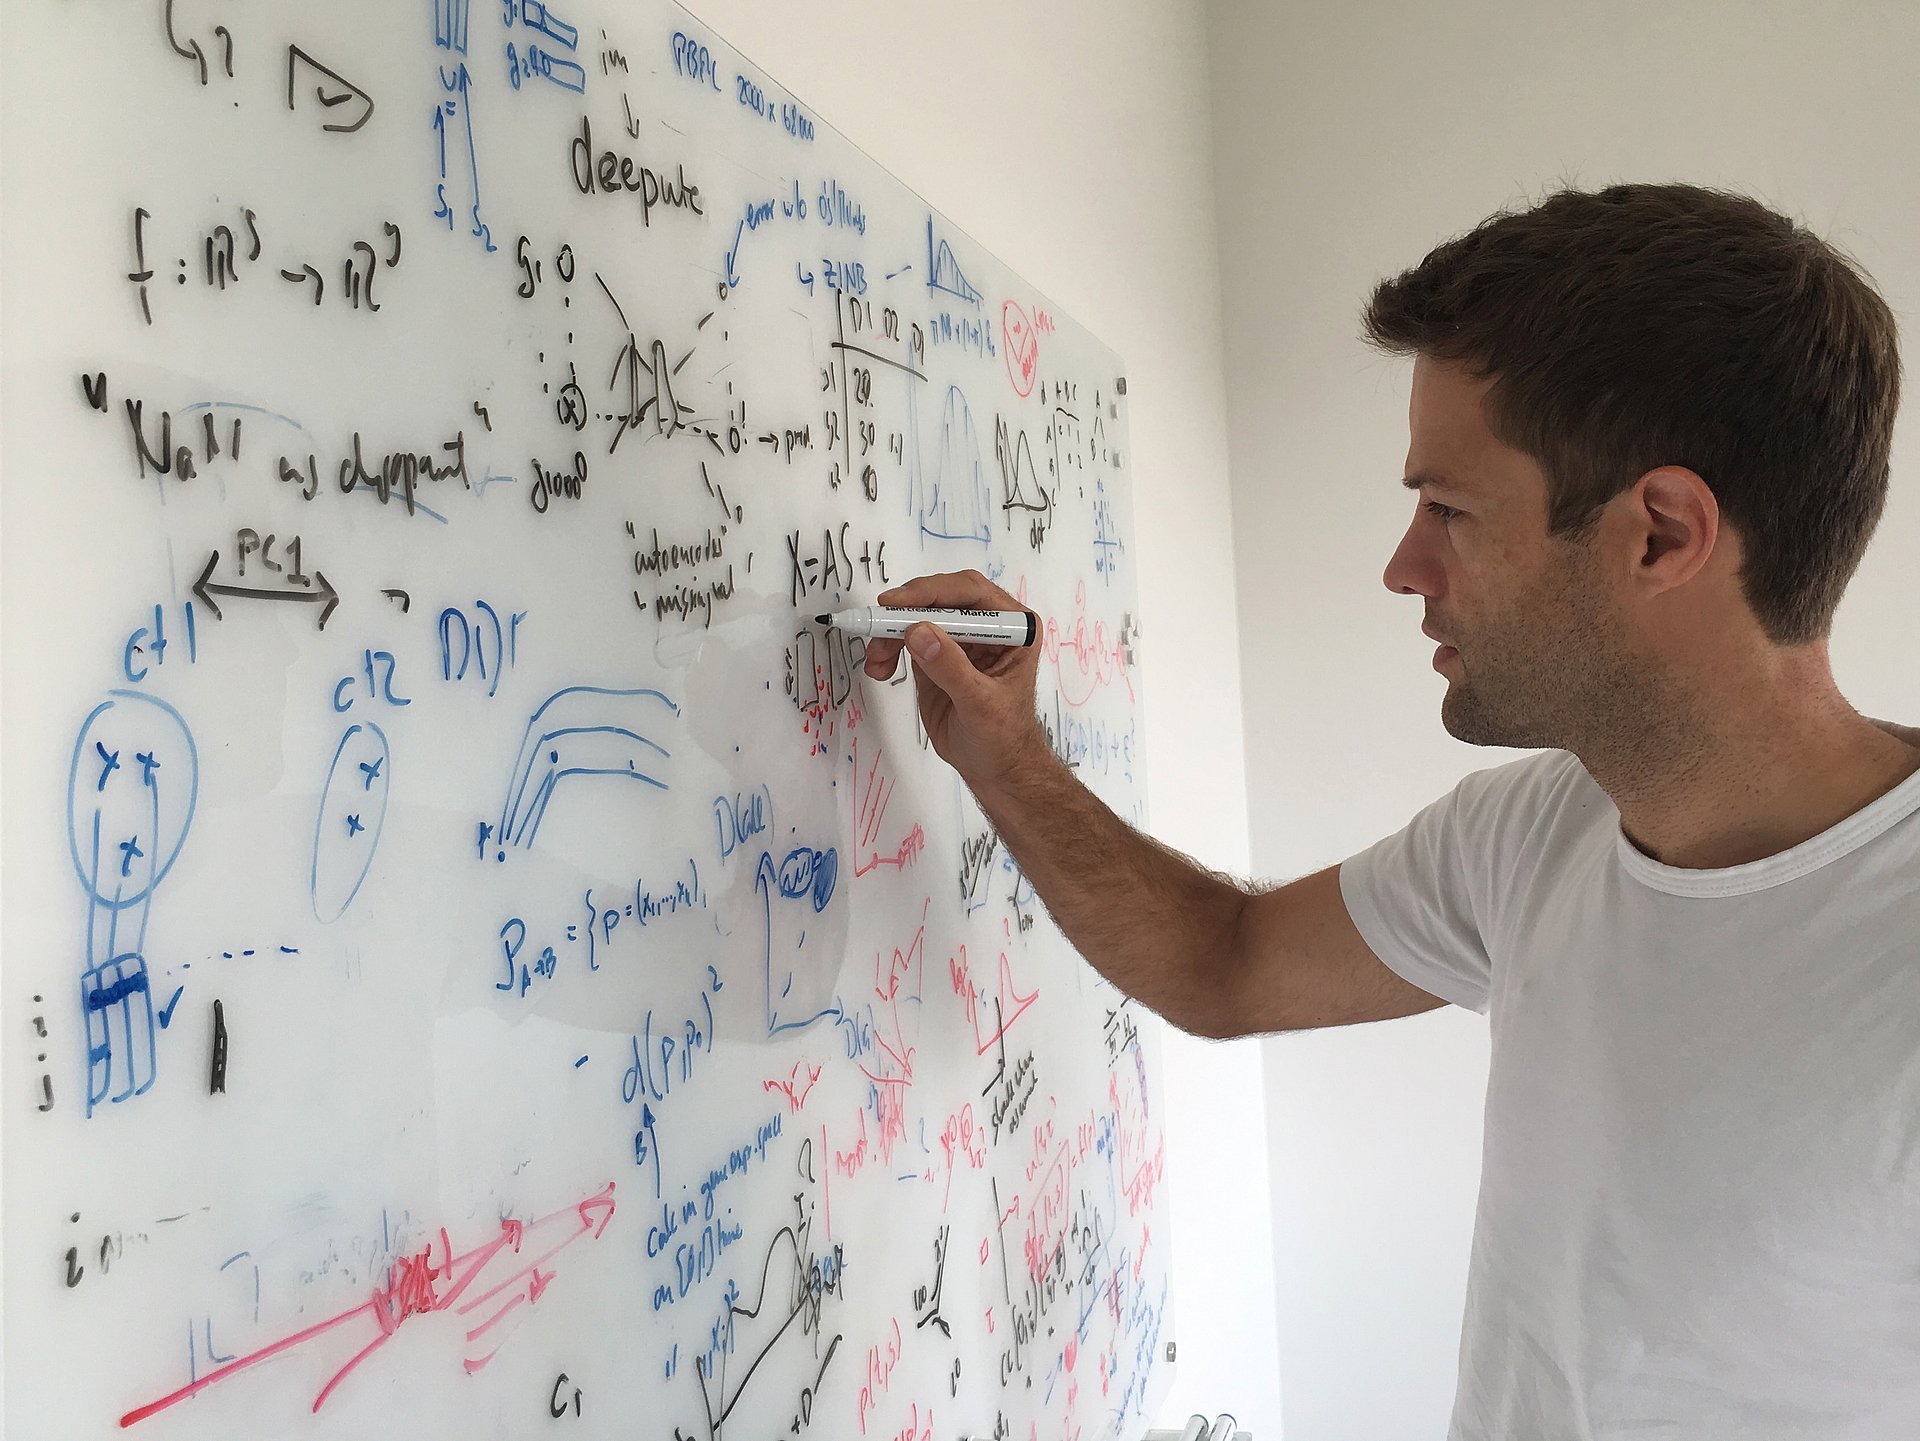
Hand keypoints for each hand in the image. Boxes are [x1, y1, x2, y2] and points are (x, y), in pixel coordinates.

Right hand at [863, 571, 1046, 789]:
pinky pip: (907, 638)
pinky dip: (888, 647)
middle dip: (906, 611)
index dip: (932, 593)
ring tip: (877, 661)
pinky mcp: (936, 654)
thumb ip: (951, 667)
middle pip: (940, 598)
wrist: (993, 767)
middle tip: (878, 625)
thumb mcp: (980, 703)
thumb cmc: (1002, 737)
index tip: (897, 604)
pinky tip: (879, 667)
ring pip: (918, 616)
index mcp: (1013, 627)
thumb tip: (917, 631)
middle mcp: (988, 625)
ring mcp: (961, 638)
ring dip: (891, 632)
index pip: (971, 593)